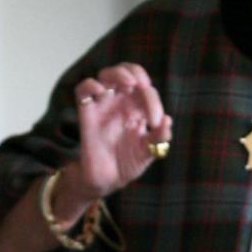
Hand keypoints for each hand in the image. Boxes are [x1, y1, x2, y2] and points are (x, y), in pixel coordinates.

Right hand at [63, 62, 172, 207]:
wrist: (108, 180)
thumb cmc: (128, 163)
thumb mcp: (149, 152)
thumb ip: (159, 138)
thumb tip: (168, 120)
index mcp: (138, 108)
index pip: (146, 91)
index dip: (153, 100)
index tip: (155, 123)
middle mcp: (121, 103)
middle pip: (126, 71)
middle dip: (136, 73)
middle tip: (143, 87)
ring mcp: (103, 105)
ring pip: (106, 75)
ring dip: (118, 73)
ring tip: (130, 84)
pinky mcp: (86, 112)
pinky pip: (84, 89)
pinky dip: (91, 86)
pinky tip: (103, 94)